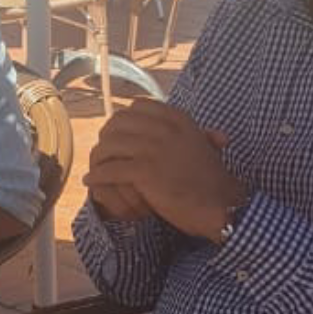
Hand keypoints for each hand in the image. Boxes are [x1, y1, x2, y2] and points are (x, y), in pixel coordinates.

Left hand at [84, 98, 244, 240]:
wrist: (221, 206)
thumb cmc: (213, 181)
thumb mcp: (206, 146)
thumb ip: (199, 134)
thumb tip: (212, 132)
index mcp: (177, 119)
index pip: (138, 107)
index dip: (123, 119)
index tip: (118, 133)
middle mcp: (164, 128)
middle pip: (119, 123)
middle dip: (107, 136)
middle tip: (103, 152)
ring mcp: (153, 148)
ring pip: (110, 144)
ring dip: (98, 157)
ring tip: (95, 167)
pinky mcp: (145, 171)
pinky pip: (110, 169)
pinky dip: (97, 175)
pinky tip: (91, 181)